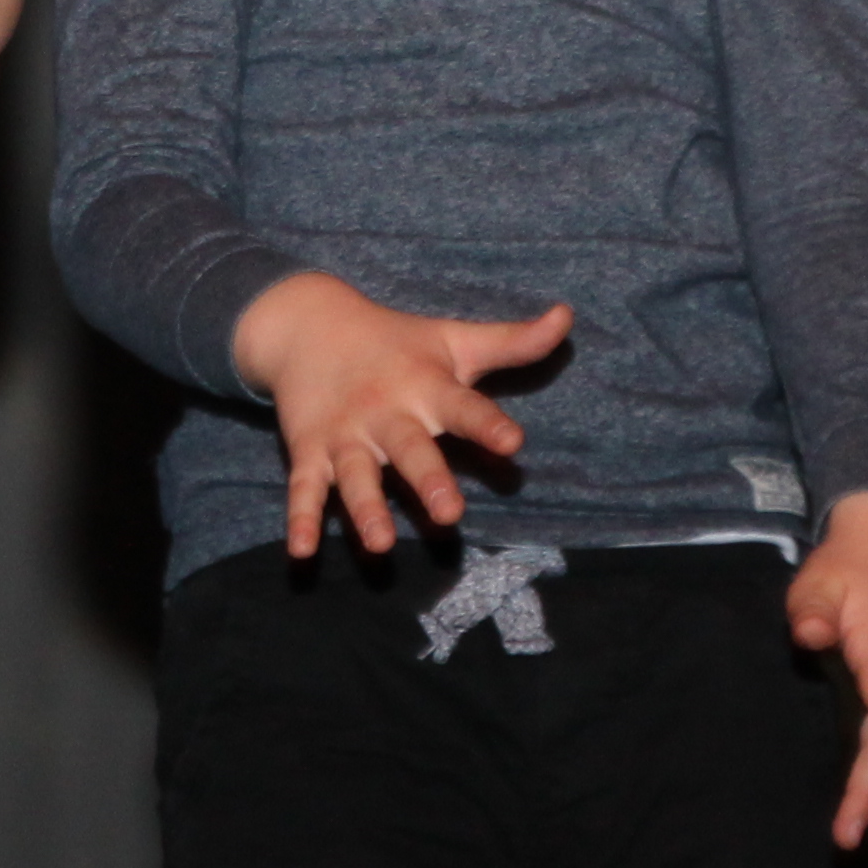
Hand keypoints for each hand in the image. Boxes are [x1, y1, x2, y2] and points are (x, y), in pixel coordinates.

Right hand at [229, 273, 572, 558]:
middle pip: (409, 449)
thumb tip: (567, 316)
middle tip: (451, 514)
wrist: (309, 325)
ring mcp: (345, 435)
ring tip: (381, 544)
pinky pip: (303, 489)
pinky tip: (301, 552)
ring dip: (366, 509)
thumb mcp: (455, 339)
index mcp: (425, 387)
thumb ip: (513, 342)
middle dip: (428, 480)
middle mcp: (386, 412)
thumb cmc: (398, 342)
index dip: (487, 424)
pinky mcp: (309, 451)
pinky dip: (301, 519)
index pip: (463, 407)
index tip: (513, 444)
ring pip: (356, 476)